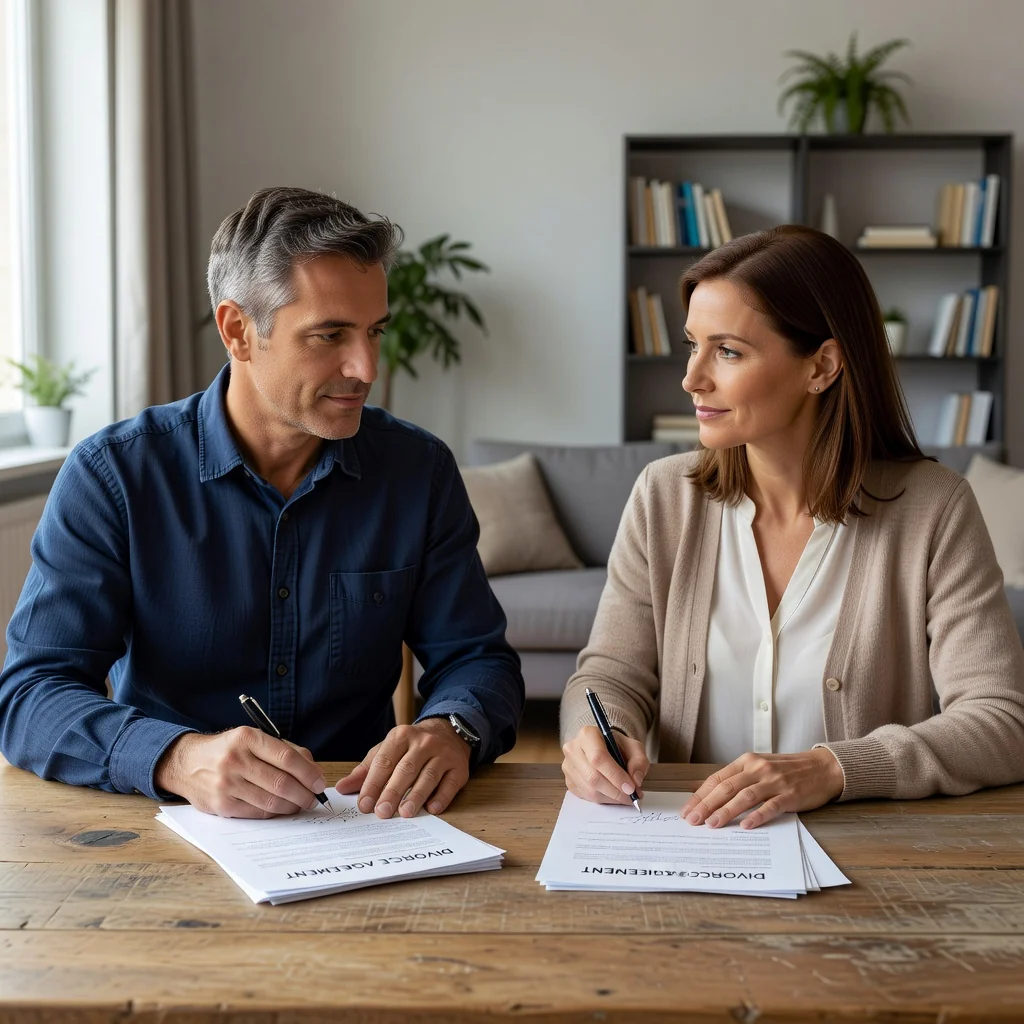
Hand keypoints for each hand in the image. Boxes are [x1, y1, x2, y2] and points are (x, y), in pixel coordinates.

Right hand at [154, 727, 326, 817]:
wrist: (186, 763)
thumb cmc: (229, 750)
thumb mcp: (253, 739)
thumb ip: (284, 750)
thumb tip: (313, 770)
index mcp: (247, 738)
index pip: (286, 757)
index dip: (308, 773)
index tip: (319, 782)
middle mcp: (235, 760)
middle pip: (281, 782)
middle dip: (304, 793)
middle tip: (314, 798)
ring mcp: (226, 784)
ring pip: (270, 801)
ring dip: (292, 806)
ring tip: (301, 804)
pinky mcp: (221, 805)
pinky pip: (256, 813)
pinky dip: (274, 813)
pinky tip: (281, 809)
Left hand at [336, 719, 470, 818]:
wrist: (449, 732)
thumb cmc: (411, 747)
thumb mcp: (388, 751)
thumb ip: (366, 770)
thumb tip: (342, 788)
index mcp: (400, 736)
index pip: (384, 761)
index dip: (373, 784)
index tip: (364, 805)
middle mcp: (423, 743)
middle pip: (406, 769)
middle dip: (393, 791)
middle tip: (382, 812)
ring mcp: (443, 754)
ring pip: (428, 776)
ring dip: (416, 795)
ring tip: (405, 813)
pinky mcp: (459, 767)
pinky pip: (450, 783)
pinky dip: (441, 797)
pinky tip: (432, 809)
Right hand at [561, 725, 648, 804]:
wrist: (604, 747)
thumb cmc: (617, 746)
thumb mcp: (634, 747)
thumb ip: (639, 761)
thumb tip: (636, 780)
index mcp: (587, 734)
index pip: (598, 757)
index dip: (615, 775)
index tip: (631, 788)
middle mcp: (573, 749)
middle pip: (592, 777)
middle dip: (615, 791)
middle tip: (632, 796)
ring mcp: (568, 766)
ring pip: (589, 790)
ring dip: (611, 798)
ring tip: (625, 796)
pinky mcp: (568, 780)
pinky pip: (585, 796)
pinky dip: (603, 800)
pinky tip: (613, 795)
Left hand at [681, 748, 844, 829]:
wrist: (822, 767)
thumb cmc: (787, 770)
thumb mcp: (759, 767)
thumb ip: (737, 779)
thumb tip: (708, 795)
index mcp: (746, 761)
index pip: (717, 779)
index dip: (700, 795)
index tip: (687, 810)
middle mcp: (758, 769)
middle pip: (727, 788)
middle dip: (707, 805)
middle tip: (693, 821)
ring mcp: (774, 782)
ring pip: (745, 796)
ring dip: (726, 811)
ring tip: (712, 825)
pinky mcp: (790, 795)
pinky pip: (771, 806)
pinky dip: (757, 816)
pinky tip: (745, 826)